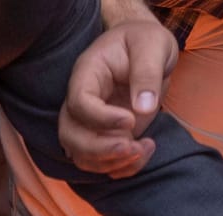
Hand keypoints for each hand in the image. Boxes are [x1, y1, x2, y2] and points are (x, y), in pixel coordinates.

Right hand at [59, 6, 178, 177]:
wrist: (147, 50)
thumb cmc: (146, 42)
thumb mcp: (152, 46)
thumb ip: (147, 74)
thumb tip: (142, 108)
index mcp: (87, 74)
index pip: (78, 104)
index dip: (101, 118)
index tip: (131, 119)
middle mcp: (82, 101)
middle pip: (70, 136)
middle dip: (100, 151)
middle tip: (133, 146)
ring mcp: (93, 122)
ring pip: (83, 156)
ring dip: (113, 163)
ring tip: (144, 148)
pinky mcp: (108, 136)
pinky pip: (105, 163)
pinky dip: (125, 167)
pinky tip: (147, 149)